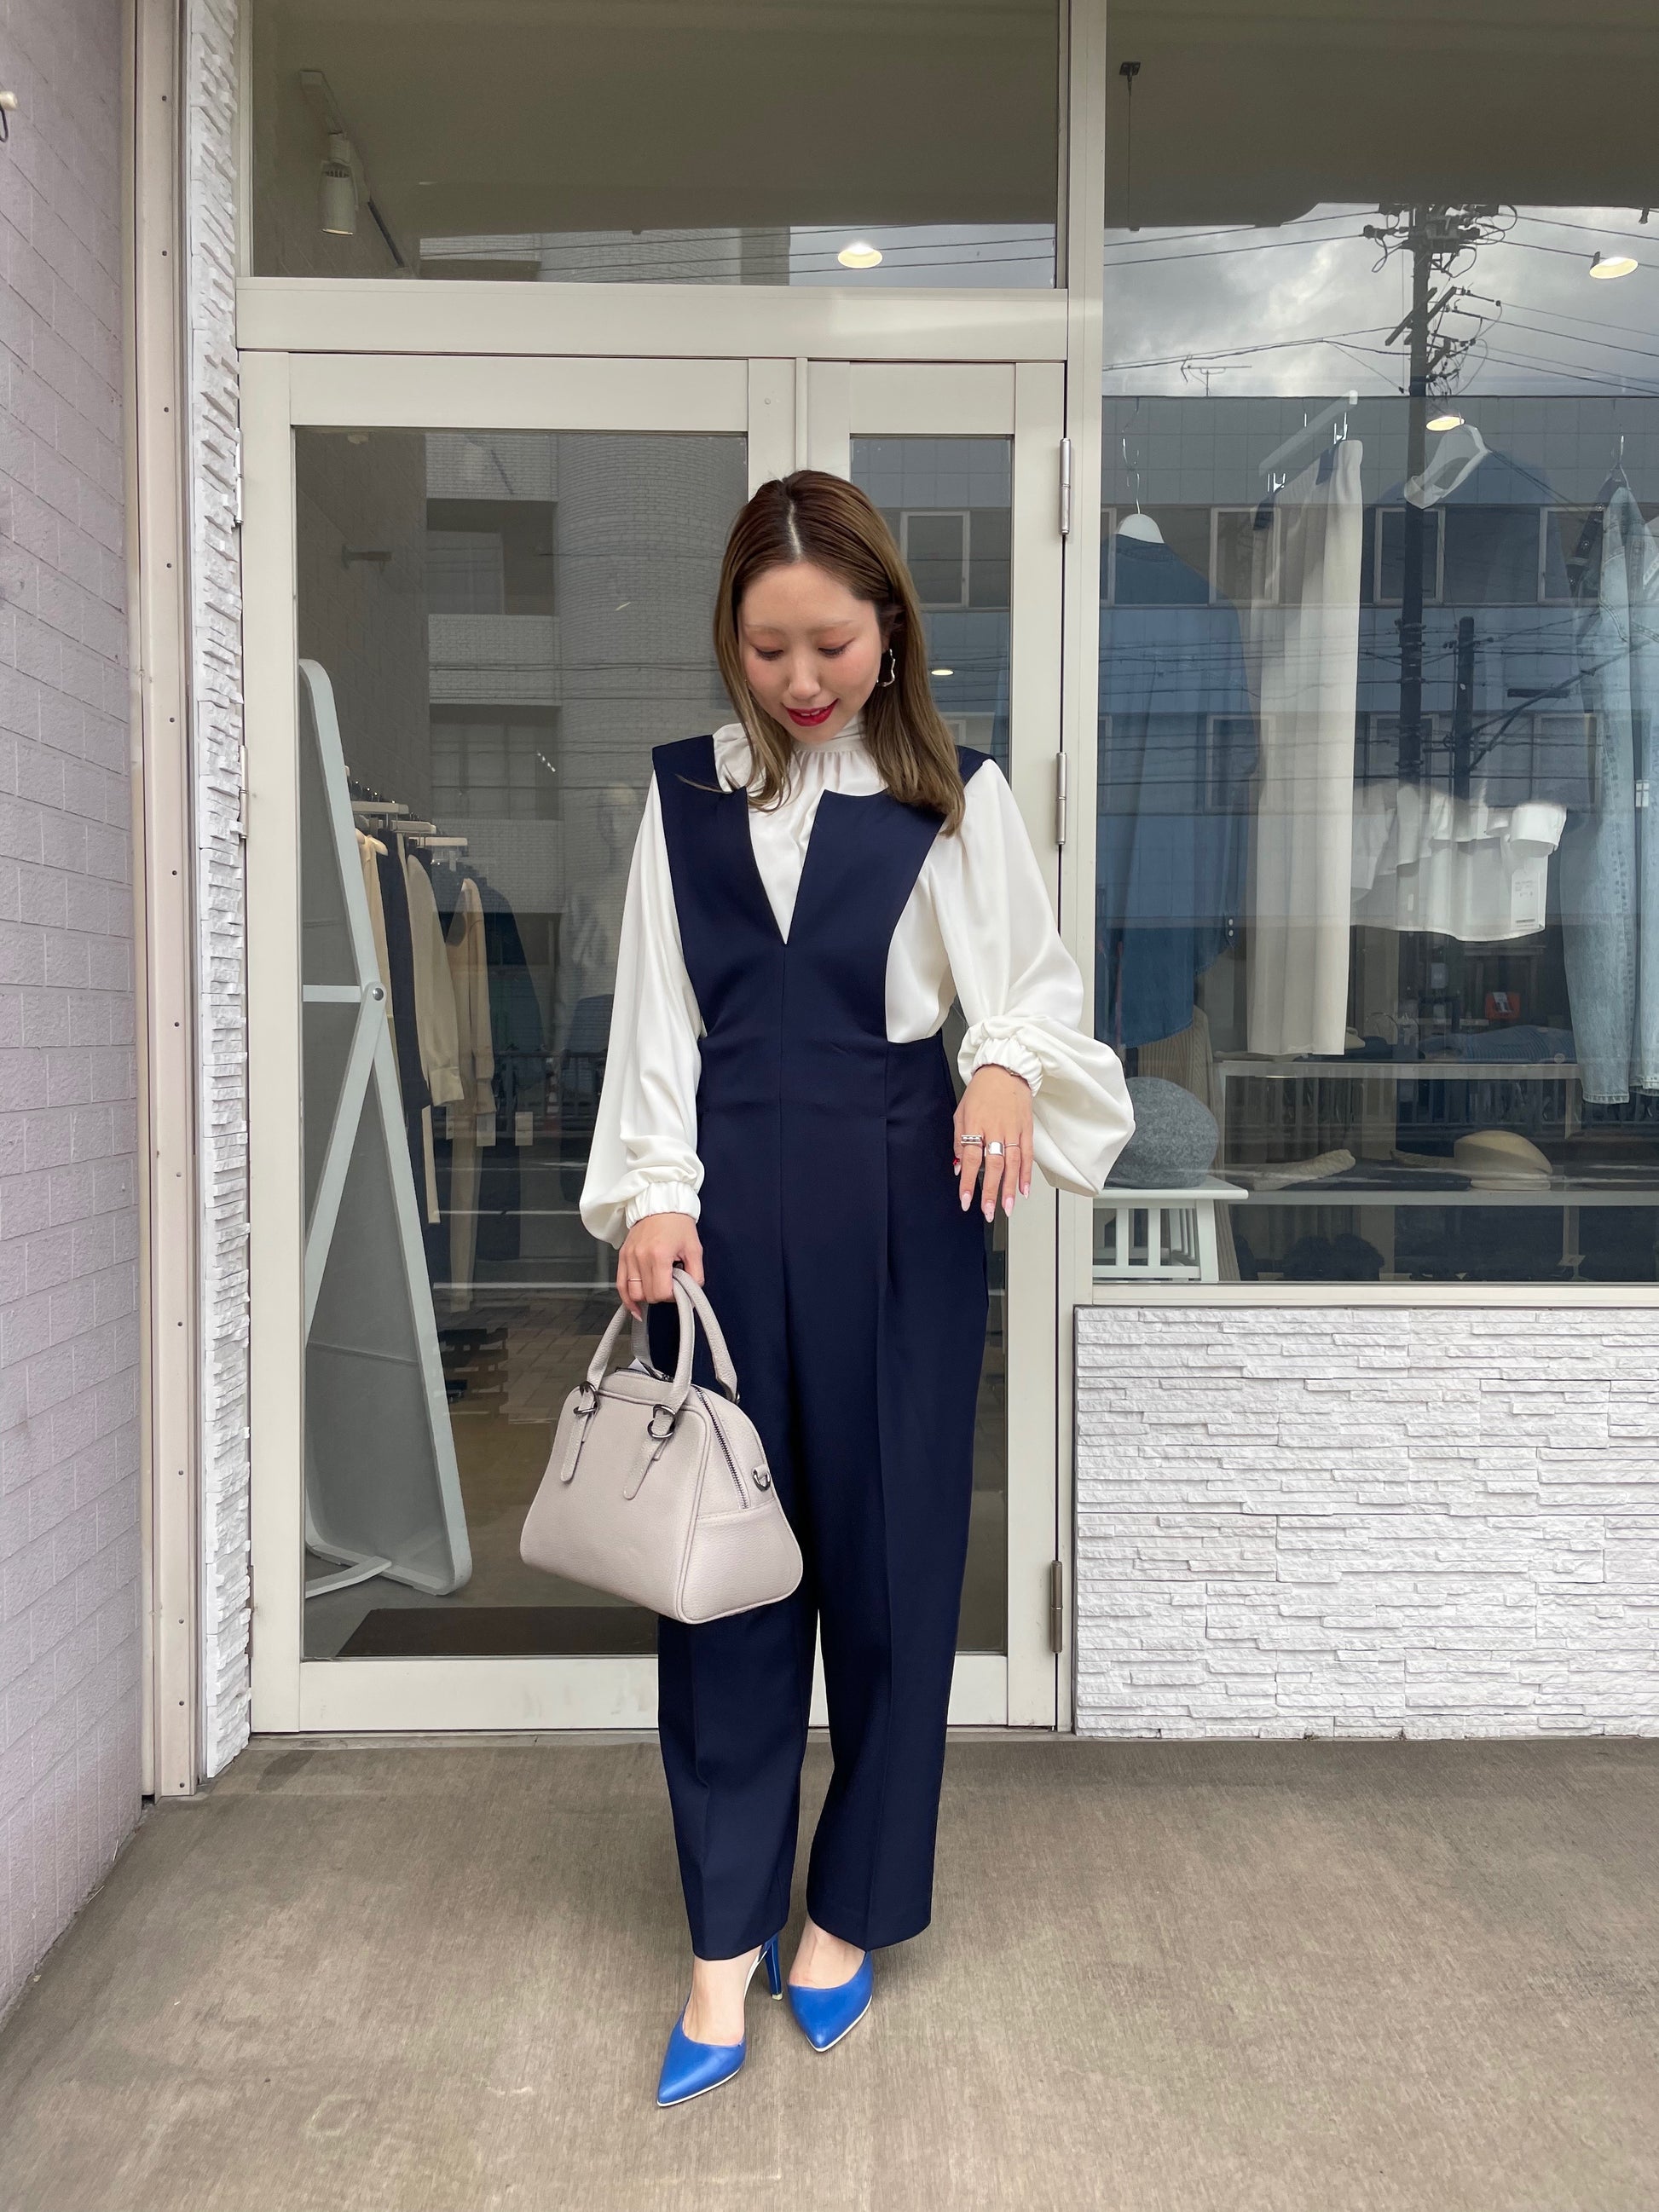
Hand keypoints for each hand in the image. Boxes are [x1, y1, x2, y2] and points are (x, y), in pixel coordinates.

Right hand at [616, 1212, 702, 1318]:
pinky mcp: (623, 1256)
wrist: (661, 1203)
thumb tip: (692, 1294)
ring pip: (633, 1293)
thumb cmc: (678, 1224)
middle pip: (648, 1295)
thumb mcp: (694, 1248)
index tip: (679, 1288)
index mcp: (659, 1255)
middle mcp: (640, 1257)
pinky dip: (627, 1299)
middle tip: (670, 1284)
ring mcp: (629, 1257)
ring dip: (646, 1296)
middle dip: (661, 1295)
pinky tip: (634, 1308)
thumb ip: (695, 1274)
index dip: (673, 1296)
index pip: (662, 1293)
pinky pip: (620, 1285)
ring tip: (656, 1287)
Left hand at [954, 1066, 1033, 1219]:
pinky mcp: (1026, 1129)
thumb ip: (960, 1141)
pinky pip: (1027, 1155)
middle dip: (990, 1191)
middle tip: (988, 1211)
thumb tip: (959, 1167)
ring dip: (1010, 1189)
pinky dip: (1026, 1174)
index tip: (966, 1201)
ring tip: (1007, 1208)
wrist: (1005, 1070)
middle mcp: (995, 1129)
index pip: (971, 1159)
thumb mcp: (961, 1113)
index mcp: (975, 1125)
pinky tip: (1024, 1190)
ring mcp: (1013, 1130)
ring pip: (1012, 1163)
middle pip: (994, 1165)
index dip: (968, 1182)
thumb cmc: (981, 1091)